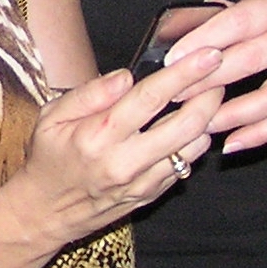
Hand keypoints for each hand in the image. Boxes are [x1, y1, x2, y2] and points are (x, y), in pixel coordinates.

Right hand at [7, 47, 223, 252]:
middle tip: (219, 72)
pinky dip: (195, 142)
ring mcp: (142, 183)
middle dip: (210, 95)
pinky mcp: (151, 195)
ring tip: (209, 94)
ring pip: (192, 148)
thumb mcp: (51, 116)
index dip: (184, 74)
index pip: (151, 97)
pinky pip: (184, 166)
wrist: (46, 212)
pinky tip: (192, 124)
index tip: (208, 55)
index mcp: (98, 136)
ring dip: (208, 119)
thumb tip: (125, 77)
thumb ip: (89, 93)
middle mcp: (125, 162)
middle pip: (185, 125)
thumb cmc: (49, 157)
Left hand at [163, 0, 266, 152]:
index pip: (240, 22)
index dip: (205, 41)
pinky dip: (264, 133)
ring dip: (235, 115)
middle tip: (177, 94)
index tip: (175, 59)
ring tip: (203, 124)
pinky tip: (235, 141)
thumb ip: (234, 9)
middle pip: (253, 60)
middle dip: (210, 80)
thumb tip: (190, 27)